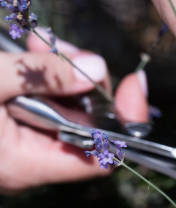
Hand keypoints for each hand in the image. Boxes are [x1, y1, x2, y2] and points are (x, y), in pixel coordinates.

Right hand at [0, 30, 148, 192]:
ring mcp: (20, 147)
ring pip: (64, 109)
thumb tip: (98, 68)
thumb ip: (46, 75)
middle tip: (63, 47)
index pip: (101, 158)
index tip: (132, 83)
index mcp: (25, 165)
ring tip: (36, 42)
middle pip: (86, 124)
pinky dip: (41, 78)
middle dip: (85, 80)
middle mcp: (28, 163)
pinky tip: (30, 52)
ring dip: (59, 71)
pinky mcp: (10, 130)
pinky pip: (42, 105)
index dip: (123, 121)